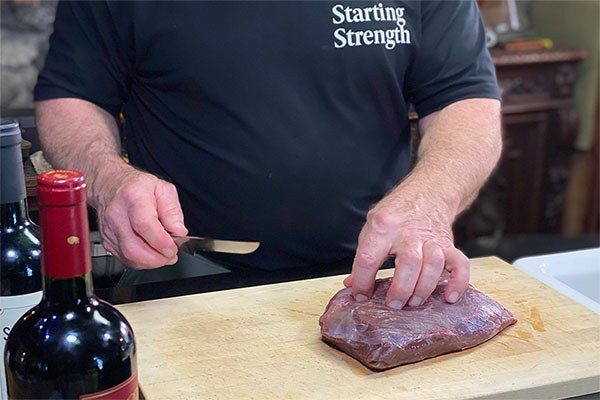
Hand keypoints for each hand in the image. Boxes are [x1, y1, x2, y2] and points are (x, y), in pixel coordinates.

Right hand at [96, 169, 187, 268]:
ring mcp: (109, 230)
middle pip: (133, 248)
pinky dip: (141, 261)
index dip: (160, 241)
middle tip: (171, 255)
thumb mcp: (163, 189)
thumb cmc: (137, 187)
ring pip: (128, 257)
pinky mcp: (107, 241)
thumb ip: (173, 211)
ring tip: (163, 255)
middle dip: (156, 258)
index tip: (172, 248)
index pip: (144, 225)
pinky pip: (124, 259)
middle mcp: (117, 215)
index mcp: (133, 198)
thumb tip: (178, 232)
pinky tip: (150, 254)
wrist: (110, 185)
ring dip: (150, 262)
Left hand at [343, 192, 469, 308]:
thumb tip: (352, 285)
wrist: (427, 192)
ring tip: (413, 302)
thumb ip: (364, 255)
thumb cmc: (396, 214)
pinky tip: (449, 298)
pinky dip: (457, 283)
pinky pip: (460, 264)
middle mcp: (408, 231)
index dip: (363, 282)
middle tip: (394, 304)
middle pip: (409, 262)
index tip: (361, 296)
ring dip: (424, 288)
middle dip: (401, 289)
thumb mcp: (372, 227)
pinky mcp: (448, 244)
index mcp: (382, 226)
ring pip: (434, 264)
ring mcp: (431, 237)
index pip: (369, 258)